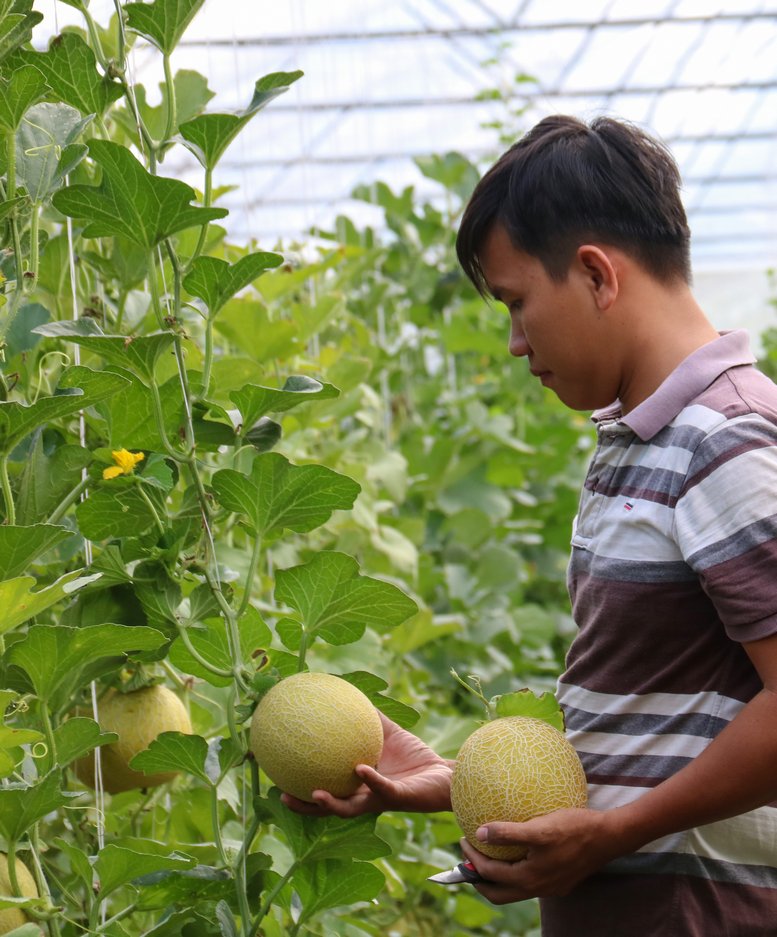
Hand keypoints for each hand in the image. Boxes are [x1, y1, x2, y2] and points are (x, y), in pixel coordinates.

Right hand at [281, 711, 453, 817]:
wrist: (444, 774)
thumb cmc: (415, 756)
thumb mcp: (387, 732)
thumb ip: (368, 717)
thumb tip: (346, 692)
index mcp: (357, 785)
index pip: (323, 787)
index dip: (299, 784)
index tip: (277, 773)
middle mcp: (364, 796)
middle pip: (327, 806)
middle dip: (304, 805)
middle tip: (281, 794)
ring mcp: (379, 799)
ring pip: (350, 808)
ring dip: (330, 804)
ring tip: (313, 793)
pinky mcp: (399, 798)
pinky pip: (382, 789)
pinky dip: (371, 780)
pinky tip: (359, 768)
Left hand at [459, 808, 618, 903]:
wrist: (608, 837)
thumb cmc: (573, 829)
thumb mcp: (538, 828)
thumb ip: (508, 833)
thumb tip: (480, 832)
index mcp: (529, 878)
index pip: (490, 874)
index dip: (472, 858)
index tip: (463, 838)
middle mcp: (538, 888)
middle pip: (499, 893)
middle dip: (479, 877)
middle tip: (468, 857)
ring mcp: (550, 887)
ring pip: (515, 889)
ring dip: (497, 875)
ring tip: (487, 854)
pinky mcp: (560, 880)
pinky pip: (530, 881)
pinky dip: (515, 871)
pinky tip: (517, 852)